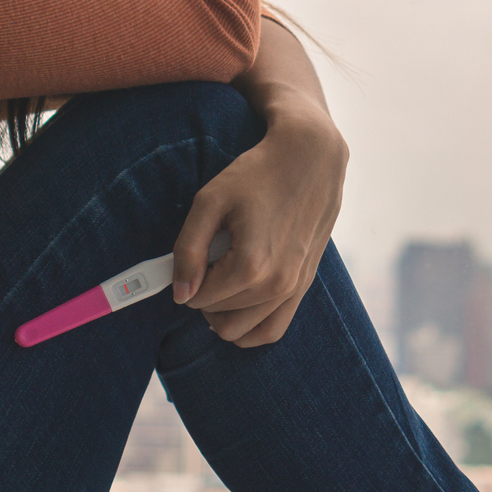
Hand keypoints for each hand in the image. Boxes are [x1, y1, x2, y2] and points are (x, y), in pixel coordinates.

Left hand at [171, 103, 347, 346]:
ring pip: (241, 332)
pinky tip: (238, 304)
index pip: (198, 299)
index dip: (186, 279)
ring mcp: (294, 289)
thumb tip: (180, 294)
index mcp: (250, 266)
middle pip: (218, 317)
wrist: (310, 159)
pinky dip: (249, 327)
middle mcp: (276, 285)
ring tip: (221, 279)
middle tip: (208, 259)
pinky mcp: (304, 285)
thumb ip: (188, 250)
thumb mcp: (209, 202)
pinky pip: (271, 330)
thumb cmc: (257, 175)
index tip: (192, 256)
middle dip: (204, 294)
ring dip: (223, 313)